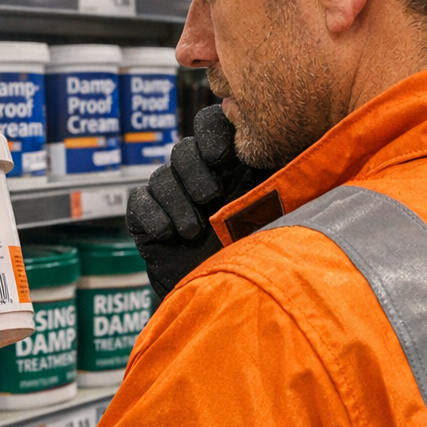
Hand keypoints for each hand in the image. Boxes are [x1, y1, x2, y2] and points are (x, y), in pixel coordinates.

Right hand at [125, 104, 268, 296]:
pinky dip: (153, 214)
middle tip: (210, 197)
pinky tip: (169, 233)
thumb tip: (287, 149)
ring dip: (177, 201)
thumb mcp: (278, 212)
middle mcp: (198, 175)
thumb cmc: (263, 254)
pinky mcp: (147, 219)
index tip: (221, 157)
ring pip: (161, 177)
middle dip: (194, 171)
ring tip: (194, 231)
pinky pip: (140, 201)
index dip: (211, 133)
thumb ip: (279, 181)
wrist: (231, 301)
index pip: (212, 125)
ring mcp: (171, 196)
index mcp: (231, 165)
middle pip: (183, 150)